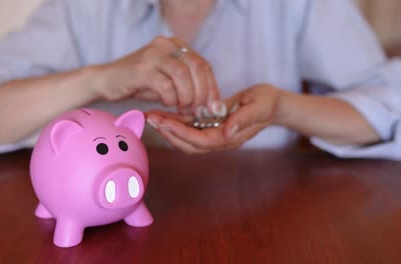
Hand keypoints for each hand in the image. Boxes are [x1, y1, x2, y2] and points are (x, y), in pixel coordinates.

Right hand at [93, 36, 219, 111]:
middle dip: (202, 93)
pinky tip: (167, 104)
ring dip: (187, 96)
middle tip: (200, 111)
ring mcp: (152, 55)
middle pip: (196, 67)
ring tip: (183, 109)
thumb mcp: (168, 81)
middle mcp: (165, 45)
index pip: (203, 64)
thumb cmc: (139, 83)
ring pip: (183, 75)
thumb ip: (188, 86)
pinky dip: (170, 98)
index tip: (213, 107)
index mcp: (175, 45)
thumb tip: (211, 105)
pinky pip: (165, 85)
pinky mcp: (141, 69)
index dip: (211, 87)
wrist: (106, 80)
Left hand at [145, 84, 282, 152]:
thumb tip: (226, 133)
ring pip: (185, 137)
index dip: (181, 133)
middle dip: (168, 133)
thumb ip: (243, 121)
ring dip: (168, 128)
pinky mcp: (210, 125)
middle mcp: (218, 139)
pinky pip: (189, 127)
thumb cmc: (266, 103)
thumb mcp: (258, 108)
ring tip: (150, 117)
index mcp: (229, 137)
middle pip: (188, 143)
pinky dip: (175, 122)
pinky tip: (163, 114)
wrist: (272, 103)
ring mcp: (213, 133)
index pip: (200, 140)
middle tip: (150, 120)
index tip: (165, 123)